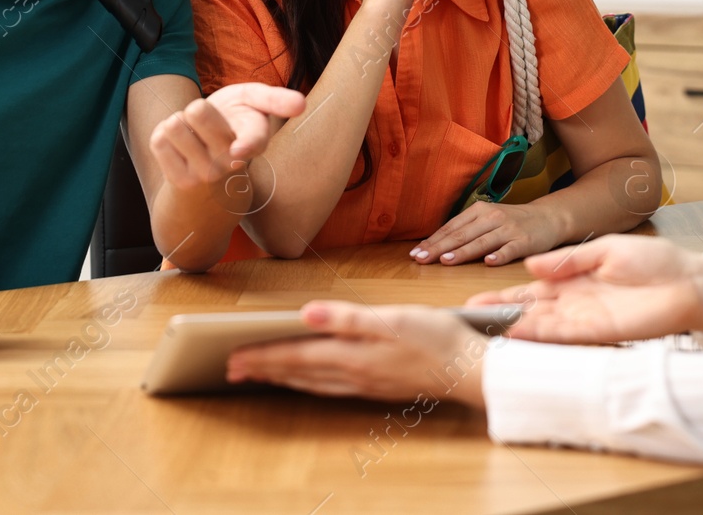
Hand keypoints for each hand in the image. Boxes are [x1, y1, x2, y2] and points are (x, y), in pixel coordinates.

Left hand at [148, 82, 305, 191]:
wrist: (211, 174)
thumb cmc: (236, 126)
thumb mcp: (256, 105)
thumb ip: (275, 100)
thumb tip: (301, 104)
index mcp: (255, 140)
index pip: (253, 141)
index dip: (245, 144)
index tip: (238, 151)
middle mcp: (232, 161)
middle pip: (197, 111)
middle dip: (197, 107)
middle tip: (206, 120)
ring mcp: (206, 174)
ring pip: (174, 125)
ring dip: (178, 123)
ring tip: (193, 136)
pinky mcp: (180, 181)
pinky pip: (159, 141)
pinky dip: (164, 138)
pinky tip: (179, 150)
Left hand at [226, 301, 488, 407]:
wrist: (470, 370)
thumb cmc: (437, 337)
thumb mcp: (393, 318)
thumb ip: (347, 317)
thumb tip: (305, 314)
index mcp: (353, 354)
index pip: (296, 356)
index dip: (263, 356)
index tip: (233, 357)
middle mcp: (354, 374)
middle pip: (298, 373)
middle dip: (264, 369)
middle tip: (232, 369)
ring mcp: (365, 384)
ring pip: (312, 383)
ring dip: (283, 378)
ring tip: (259, 374)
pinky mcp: (376, 385)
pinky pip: (330, 387)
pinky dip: (308, 383)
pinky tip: (306, 380)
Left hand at [411, 200, 565, 266]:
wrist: (548, 217)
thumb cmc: (512, 222)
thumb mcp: (488, 220)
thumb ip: (467, 230)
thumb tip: (437, 245)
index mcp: (479, 211)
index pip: (451, 227)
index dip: (433, 241)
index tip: (415, 253)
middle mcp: (492, 218)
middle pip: (462, 234)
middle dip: (439, 248)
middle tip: (421, 259)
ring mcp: (509, 229)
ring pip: (482, 242)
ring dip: (463, 251)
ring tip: (446, 261)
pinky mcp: (525, 241)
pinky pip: (510, 249)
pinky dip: (500, 255)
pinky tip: (489, 262)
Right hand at [465, 234, 702, 343]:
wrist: (690, 282)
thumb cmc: (655, 262)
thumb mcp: (606, 250)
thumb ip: (569, 258)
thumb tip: (532, 262)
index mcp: (574, 282)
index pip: (531, 291)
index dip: (504, 296)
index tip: (475, 301)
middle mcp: (574, 305)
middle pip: (528, 312)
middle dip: (498, 315)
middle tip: (465, 318)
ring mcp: (585, 321)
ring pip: (539, 327)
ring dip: (512, 328)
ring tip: (481, 328)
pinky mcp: (599, 333)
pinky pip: (562, 335)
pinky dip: (538, 334)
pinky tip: (516, 332)